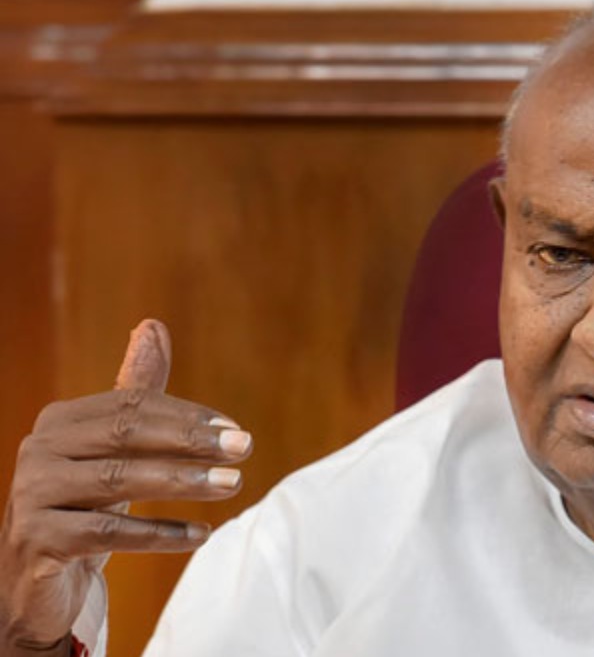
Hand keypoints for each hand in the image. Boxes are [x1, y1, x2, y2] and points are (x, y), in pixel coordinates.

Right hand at [0, 320, 251, 653]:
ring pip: (118, 481)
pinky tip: (200, 534)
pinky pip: (108, 532)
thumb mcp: (114, 451)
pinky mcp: (38, 540)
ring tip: (233, 485)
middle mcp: (38, 450)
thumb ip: (135, 393)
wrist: (37, 582)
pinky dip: (160, 533)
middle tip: (245, 448)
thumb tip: (153, 326)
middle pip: (125, 436)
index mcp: (60, 421)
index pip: (132, 407)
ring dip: (183, 482)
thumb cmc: (86, 505)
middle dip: (191, 441)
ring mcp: (32, 495)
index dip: (187, 417)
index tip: (235, 430)